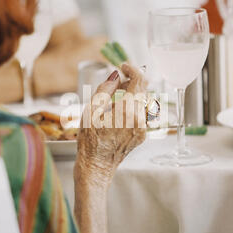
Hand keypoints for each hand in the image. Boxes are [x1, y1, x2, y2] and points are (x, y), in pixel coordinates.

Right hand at [74, 63, 147, 188]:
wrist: (96, 166)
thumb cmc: (90, 140)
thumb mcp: (91, 111)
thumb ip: (105, 89)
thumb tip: (115, 75)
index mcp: (128, 111)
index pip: (139, 81)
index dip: (132, 69)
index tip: (123, 66)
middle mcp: (140, 119)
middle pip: (143, 90)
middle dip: (131, 81)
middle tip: (116, 81)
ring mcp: (143, 128)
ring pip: (143, 102)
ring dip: (132, 94)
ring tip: (114, 97)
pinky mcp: (142, 134)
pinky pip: (141, 114)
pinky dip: (132, 106)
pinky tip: (117, 111)